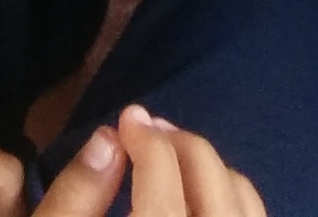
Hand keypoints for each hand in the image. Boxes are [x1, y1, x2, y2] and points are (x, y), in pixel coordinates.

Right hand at [35, 108, 266, 216]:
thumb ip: (75, 198)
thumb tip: (106, 138)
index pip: (164, 190)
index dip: (146, 143)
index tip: (126, 119)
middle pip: (212, 184)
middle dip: (179, 144)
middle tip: (144, 129)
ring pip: (242, 196)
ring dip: (209, 164)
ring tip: (170, 152)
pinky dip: (231, 190)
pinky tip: (198, 189)